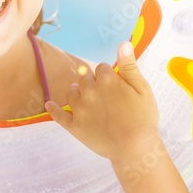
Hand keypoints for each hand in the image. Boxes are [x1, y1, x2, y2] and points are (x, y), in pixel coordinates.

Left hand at [44, 41, 161, 163]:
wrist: (134, 149)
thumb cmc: (143, 119)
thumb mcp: (142, 89)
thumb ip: (129, 66)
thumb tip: (123, 43)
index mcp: (107, 80)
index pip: (102, 68)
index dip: (109, 76)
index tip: (116, 85)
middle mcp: (89, 91)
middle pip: (86, 79)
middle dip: (93, 84)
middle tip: (105, 97)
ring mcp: (79, 109)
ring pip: (72, 92)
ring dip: (77, 93)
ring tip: (86, 100)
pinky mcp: (73, 126)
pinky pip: (58, 114)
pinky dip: (52, 108)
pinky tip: (49, 104)